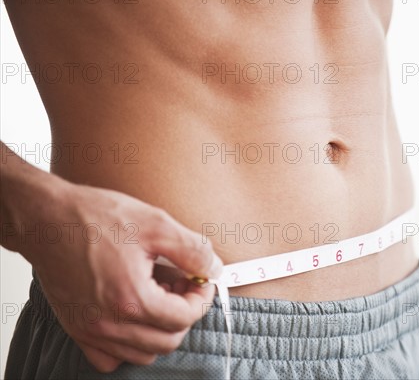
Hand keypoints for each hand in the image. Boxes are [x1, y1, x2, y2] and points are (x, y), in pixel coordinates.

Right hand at [23, 183, 222, 372]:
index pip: (186, 317)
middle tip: (181, 285)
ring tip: (157, 295)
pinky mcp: (77, 328)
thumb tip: (213, 268)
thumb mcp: (156, 224)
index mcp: (132, 299)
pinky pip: (109, 358)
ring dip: (160, 329)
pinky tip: (132, 313)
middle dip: (184, 313)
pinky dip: (128, 344)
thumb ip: (192, 250)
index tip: (201, 279)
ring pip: (143, 353)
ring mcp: (91, 330)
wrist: (47, 218)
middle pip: (169, 340)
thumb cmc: (95, 217)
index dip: (202, 297)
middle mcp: (110, 323)